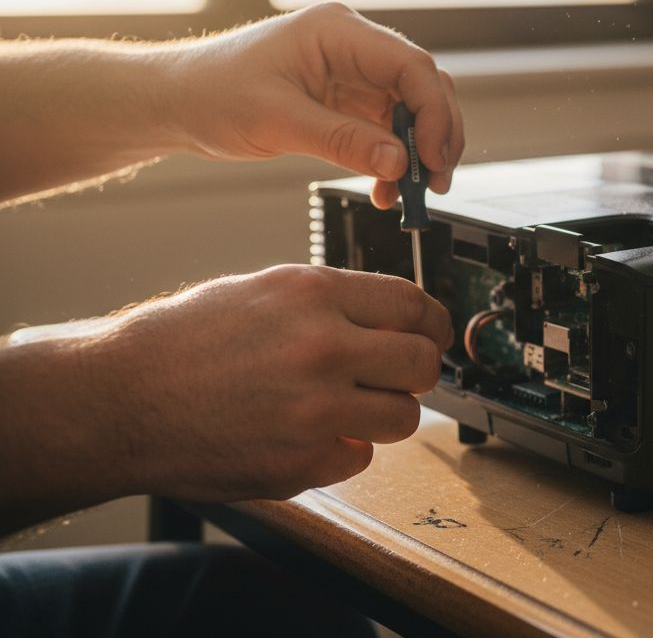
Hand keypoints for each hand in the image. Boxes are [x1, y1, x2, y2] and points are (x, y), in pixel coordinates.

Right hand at [38, 266, 450, 501]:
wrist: (117, 399)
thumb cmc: (181, 342)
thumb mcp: (262, 292)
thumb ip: (333, 303)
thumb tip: (396, 319)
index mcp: (313, 294)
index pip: (414, 304)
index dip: (433, 324)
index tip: (434, 335)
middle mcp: (322, 347)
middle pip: (422, 364)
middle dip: (418, 372)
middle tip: (398, 378)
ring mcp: (315, 409)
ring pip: (404, 418)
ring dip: (384, 415)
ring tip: (345, 408)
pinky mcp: (302, 461)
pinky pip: (360, 459)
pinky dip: (342, 451)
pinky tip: (306, 436)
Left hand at [167, 3, 465, 206]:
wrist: (177, 103)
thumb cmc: (212, 93)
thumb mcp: (278, 121)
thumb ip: (343, 140)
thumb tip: (399, 162)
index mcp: (338, 31)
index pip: (411, 66)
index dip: (432, 114)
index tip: (430, 158)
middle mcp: (354, 47)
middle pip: (423, 86)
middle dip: (436, 136)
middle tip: (434, 181)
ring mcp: (353, 75)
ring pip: (412, 112)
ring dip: (418, 153)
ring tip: (411, 193)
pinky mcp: (347, 102)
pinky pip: (388, 130)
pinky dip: (395, 160)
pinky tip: (387, 187)